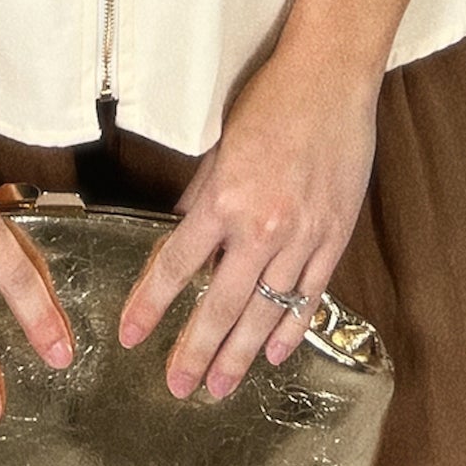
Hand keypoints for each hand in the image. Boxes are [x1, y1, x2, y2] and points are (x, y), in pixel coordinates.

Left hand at [115, 46, 379, 402]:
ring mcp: (302, 237)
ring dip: (241, 355)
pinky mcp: (333, 237)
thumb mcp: (220, 144)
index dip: (149, 305)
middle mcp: (261, 227)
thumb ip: (201, 194)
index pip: (175, 265)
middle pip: (220, 306)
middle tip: (178, 387)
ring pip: (265, 312)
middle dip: (196, 351)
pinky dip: (291, 329)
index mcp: (223, 199)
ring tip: (220, 386)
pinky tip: (274, 354)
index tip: (131, 334)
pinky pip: (309, 296)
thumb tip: (182, 230)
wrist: (331, 78)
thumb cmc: (272, 101)